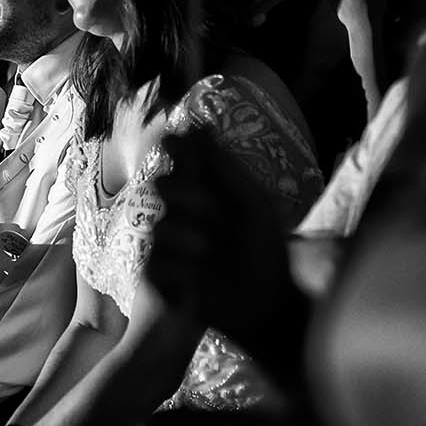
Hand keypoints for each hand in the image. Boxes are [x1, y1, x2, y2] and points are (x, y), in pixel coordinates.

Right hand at [146, 131, 294, 346]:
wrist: (270, 301)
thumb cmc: (265, 248)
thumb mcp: (251, 203)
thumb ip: (223, 166)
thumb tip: (198, 123)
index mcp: (202, 187)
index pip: (176, 157)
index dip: (175, 146)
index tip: (176, 142)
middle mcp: (180, 211)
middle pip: (163, 185)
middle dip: (190, 195)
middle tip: (216, 212)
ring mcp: (168, 244)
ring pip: (160, 226)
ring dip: (190, 236)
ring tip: (212, 250)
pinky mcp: (162, 278)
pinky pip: (155, 264)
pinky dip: (180, 269)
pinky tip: (199, 279)